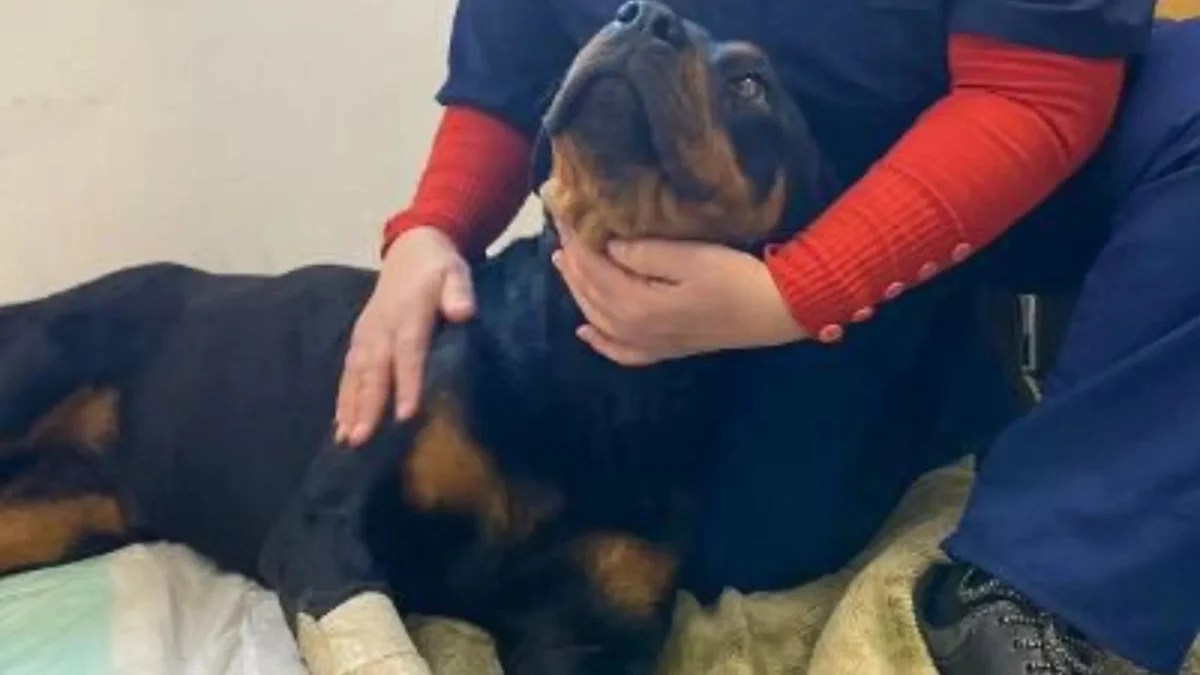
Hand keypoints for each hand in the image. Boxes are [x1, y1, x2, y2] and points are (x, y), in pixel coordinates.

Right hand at [334, 227, 473, 445]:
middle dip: (368, 406)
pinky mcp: (359, 340)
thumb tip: (463, 312)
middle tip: (362, 438)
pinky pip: (348, 372)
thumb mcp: (456, 273)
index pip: (409, 352)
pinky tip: (340, 426)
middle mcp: (382, 327)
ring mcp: (367, 335)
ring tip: (348, 439)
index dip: (407, 383)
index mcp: (408, 314)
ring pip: (356, 375)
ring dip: (350, 407)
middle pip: (375, 371)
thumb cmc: (439, 268)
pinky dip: (343, 399)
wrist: (410, 250)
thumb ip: (459, 292)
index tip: (406, 414)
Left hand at [552, 225, 807, 365]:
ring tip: (565, 263)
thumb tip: (608, 246)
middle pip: (590, 292)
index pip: (593, 266)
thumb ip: (645, 254)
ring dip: (577, 290)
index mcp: (636, 304)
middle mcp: (634, 329)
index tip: (564, 211)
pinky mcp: (665, 349)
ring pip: (597, 317)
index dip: (576, 238)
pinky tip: (585, 331)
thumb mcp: (692, 257)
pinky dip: (598, 341)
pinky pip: (620, 351)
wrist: (774, 312)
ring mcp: (648, 343)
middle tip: (561, 230)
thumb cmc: (736, 279)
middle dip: (572, 261)